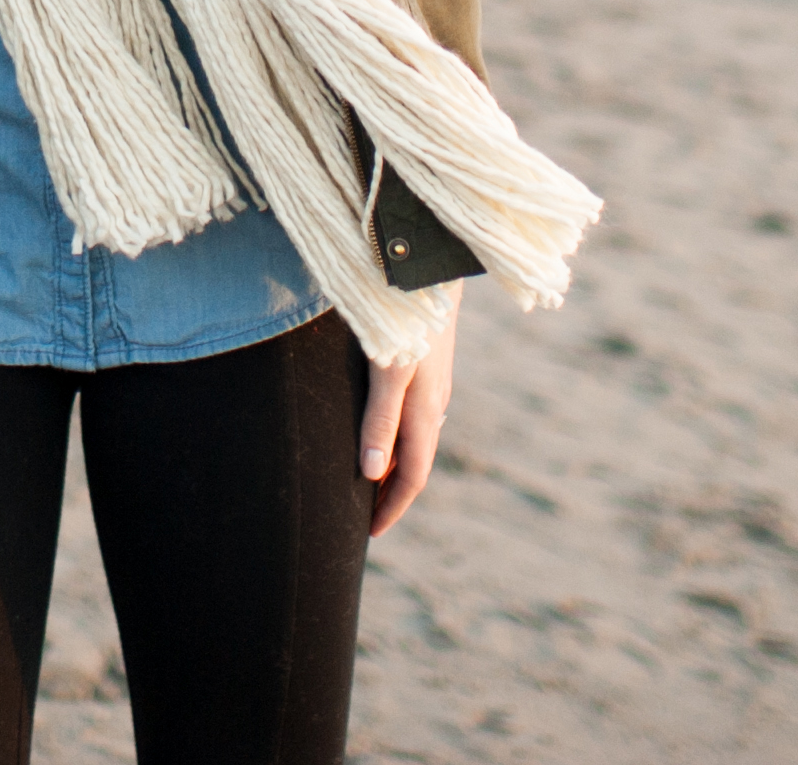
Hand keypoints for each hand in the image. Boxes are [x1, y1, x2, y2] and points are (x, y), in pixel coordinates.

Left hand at [360, 285, 460, 534]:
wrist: (431, 263)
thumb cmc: (406, 316)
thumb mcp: (389, 369)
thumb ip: (380, 419)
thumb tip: (371, 474)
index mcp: (425, 410)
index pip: (411, 475)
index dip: (392, 507)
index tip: (370, 534)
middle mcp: (433, 401)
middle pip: (414, 461)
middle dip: (392, 493)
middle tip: (364, 517)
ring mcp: (432, 381)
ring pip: (414, 438)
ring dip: (394, 464)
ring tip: (369, 481)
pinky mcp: (425, 361)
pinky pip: (412, 415)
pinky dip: (396, 436)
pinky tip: (383, 430)